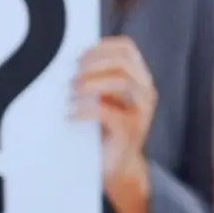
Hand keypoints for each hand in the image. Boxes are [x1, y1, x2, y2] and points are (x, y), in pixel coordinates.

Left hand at [71, 36, 157, 212]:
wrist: (118, 166)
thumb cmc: (104, 129)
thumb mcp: (104, 99)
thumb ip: (97, 80)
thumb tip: (68, 60)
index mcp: (139, 79)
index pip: (127, 48)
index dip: (101, 46)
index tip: (79, 56)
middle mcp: (145, 92)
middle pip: (123, 62)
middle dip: (93, 64)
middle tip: (72, 75)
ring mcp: (141, 111)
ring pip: (121, 81)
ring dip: (90, 83)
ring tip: (71, 92)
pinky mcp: (130, 130)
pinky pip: (108, 111)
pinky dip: (85, 109)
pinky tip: (71, 114)